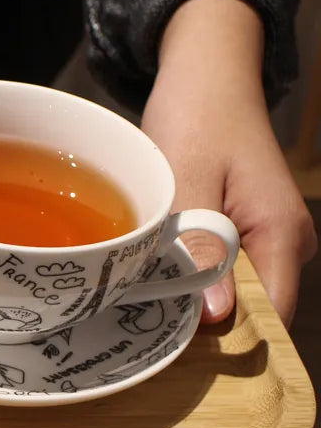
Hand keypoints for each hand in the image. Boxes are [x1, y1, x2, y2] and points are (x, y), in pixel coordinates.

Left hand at [141, 0, 315, 327]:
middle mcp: (285, 243)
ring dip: (193, 300)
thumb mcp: (189, 177)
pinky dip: (193, 276)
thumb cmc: (197, 117)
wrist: (207, 77)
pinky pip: (224, 269)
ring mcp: (268, 238)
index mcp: (281, 234)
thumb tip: (218, 314)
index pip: (270, 315)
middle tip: (143, 332)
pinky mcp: (245, 230)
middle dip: (202, 326)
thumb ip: (201, 245)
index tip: (174, 350)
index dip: (227, 341)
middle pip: (252, 310)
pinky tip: (155, 279)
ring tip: (142, 307)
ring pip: (234, 291)